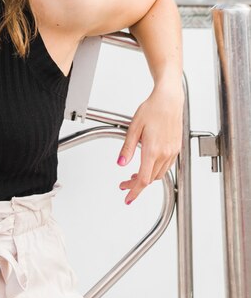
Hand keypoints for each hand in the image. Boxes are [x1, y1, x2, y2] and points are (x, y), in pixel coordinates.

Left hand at [116, 84, 183, 203]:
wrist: (169, 100)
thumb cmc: (152, 109)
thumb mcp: (133, 128)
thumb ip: (127, 148)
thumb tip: (120, 163)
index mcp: (153, 150)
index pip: (143, 179)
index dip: (134, 191)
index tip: (127, 197)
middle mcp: (165, 153)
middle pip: (150, 179)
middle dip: (137, 185)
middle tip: (125, 184)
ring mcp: (172, 151)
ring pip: (159, 174)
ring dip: (147, 178)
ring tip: (134, 176)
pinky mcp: (176, 148)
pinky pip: (166, 166)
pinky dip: (156, 170)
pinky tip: (148, 165)